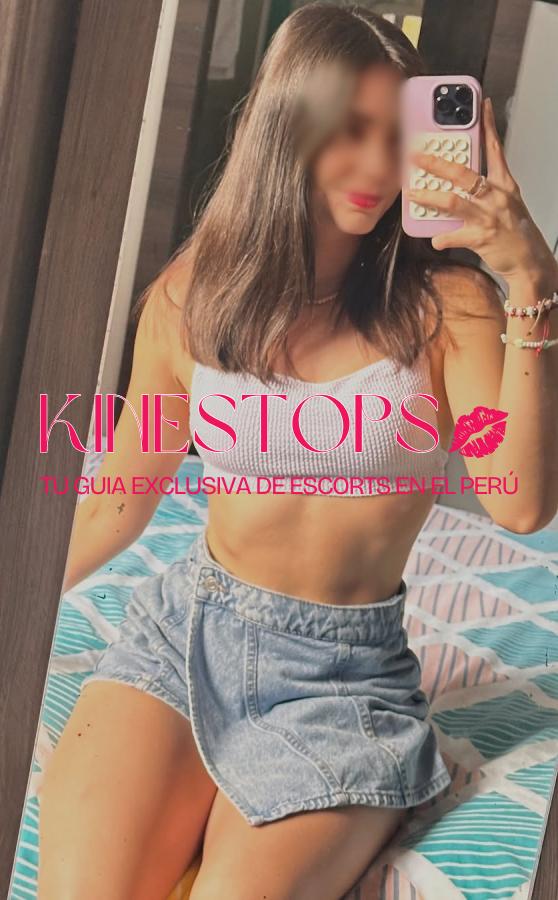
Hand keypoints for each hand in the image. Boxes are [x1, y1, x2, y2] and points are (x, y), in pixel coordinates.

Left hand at [405, 97, 557, 288]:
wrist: (530, 261)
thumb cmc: (516, 233)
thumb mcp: (506, 203)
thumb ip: (484, 191)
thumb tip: (457, 184)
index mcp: (504, 185)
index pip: (495, 148)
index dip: (488, 126)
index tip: (481, 106)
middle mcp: (496, 197)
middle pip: (463, 173)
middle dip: (436, 164)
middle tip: (416, 157)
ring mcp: (489, 217)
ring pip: (454, 201)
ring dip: (429, 197)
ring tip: (413, 194)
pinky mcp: (482, 238)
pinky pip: (455, 236)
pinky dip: (442, 238)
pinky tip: (434, 239)